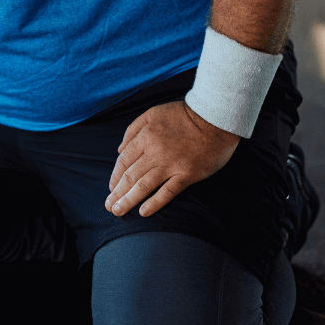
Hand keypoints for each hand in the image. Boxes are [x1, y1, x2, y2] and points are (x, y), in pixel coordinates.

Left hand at [106, 101, 239, 217]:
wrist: (215, 118)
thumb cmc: (184, 115)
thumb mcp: (153, 113)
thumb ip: (133, 129)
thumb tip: (119, 149)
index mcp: (145, 137)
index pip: (124, 161)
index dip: (115, 176)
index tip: (111, 188)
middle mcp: (155, 152)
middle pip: (131, 176)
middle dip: (117, 193)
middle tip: (109, 206)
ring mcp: (171, 165)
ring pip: (144, 185)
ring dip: (129, 200)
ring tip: (118, 211)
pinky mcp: (187, 174)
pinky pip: (168, 191)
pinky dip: (154, 202)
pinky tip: (143, 212)